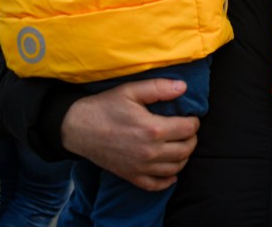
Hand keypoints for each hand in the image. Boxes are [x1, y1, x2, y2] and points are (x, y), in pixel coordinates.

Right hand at [61, 78, 198, 191]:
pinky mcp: (131, 176)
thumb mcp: (130, 90)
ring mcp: (141, 167)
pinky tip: (170, 171)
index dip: (194, 121)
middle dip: (191, 139)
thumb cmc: (104, 107)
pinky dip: (168, 180)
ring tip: (180, 145)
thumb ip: (159, 88)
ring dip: (183, 157)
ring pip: (175, 168)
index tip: (191, 117)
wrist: (78, 128)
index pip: (188, 129)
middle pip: (185, 150)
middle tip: (187, 130)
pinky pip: (156, 185)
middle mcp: (150, 151)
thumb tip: (183, 87)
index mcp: (153, 129)